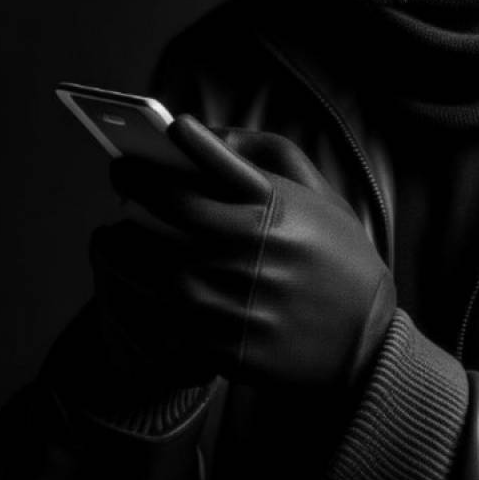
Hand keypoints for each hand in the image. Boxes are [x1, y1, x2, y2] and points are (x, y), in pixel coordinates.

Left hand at [90, 115, 395, 390]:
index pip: (200, 161)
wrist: (364, 346)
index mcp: (275, 208)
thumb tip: (202, 133)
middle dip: (131, 186)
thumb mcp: (322, 197)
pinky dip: (131, 291)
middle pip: (162, 207)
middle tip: (120, 178)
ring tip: (113, 234)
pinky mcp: (219, 343)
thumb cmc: (341, 262)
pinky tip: (131, 279)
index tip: (138, 146)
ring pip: (146, 263)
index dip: (162, 147)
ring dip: (119, 243)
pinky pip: (155, 312)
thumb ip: (267, 155)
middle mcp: (249, 249)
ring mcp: (232, 299)